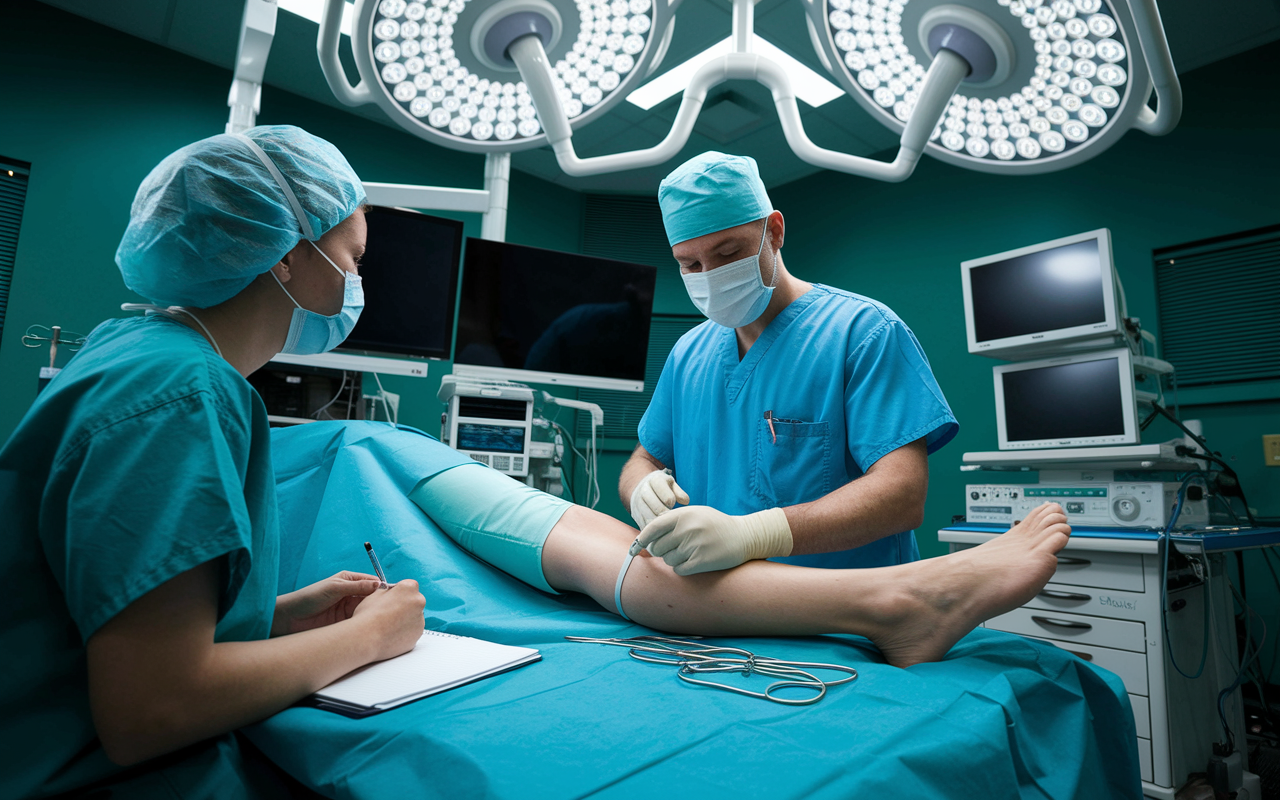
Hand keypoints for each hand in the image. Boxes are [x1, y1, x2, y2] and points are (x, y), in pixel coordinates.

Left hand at [272, 571, 382, 636]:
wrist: (291, 619)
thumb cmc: (309, 598)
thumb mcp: (335, 588)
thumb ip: (357, 586)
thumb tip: (379, 585)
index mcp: (349, 580)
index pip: (372, 582)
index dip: (383, 587)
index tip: (393, 595)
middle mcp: (351, 594)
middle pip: (372, 597)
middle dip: (381, 602)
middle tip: (392, 608)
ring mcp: (349, 609)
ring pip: (367, 610)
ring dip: (373, 614)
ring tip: (384, 619)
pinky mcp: (346, 623)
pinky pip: (360, 622)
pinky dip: (366, 624)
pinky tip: (372, 627)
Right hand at [349, 579, 426, 661]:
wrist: (367, 638)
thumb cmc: (368, 615)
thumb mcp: (375, 594)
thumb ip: (388, 592)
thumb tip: (390, 594)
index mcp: (409, 588)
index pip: (409, 585)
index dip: (399, 592)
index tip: (392, 598)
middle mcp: (419, 602)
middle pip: (414, 601)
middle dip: (405, 605)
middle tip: (389, 613)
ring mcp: (420, 619)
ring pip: (414, 617)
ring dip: (405, 619)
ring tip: (388, 625)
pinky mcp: (418, 634)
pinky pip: (412, 630)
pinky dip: (405, 632)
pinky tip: (391, 633)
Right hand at [629, 469, 689, 527]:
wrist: (641, 487)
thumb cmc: (662, 487)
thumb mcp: (671, 485)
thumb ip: (679, 492)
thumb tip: (686, 501)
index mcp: (656, 481)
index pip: (667, 497)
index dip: (672, 503)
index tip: (673, 504)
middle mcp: (644, 491)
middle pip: (658, 508)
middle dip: (667, 515)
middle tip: (672, 518)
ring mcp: (637, 503)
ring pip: (650, 518)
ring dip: (660, 524)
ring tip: (666, 524)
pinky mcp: (635, 514)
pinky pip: (644, 524)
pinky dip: (652, 529)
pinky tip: (659, 529)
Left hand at [634, 506, 792, 574]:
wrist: (744, 536)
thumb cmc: (715, 525)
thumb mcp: (695, 514)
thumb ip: (672, 521)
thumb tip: (647, 536)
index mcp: (684, 515)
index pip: (653, 527)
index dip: (641, 539)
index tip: (635, 548)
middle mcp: (688, 529)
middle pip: (658, 548)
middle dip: (661, 552)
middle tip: (673, 550)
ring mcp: (695, 545)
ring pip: (668, 560)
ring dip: (674, 560)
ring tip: (689, 553)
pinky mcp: (703, 561)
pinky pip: (680, 570)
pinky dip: (683, 568)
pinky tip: (693, 562)